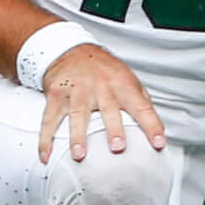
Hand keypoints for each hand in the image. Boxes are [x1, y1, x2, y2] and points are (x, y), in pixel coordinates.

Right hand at [36, 41, 167, 164]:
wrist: (71, 50)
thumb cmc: (103, 69)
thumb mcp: (127, 78)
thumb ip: (141, 101)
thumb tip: (156, 127)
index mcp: (123, 85)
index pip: (142, 107)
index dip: (152, 126)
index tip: (158, 143)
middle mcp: (101, 87)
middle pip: (109, 110)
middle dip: (114, 129)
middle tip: (118, 147)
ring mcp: (78, 91)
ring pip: (78, 115)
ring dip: (78, 137)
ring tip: (80, 155)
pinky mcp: (57, 95)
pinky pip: (50, 118)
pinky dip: (46, 138)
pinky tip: (46, 154)